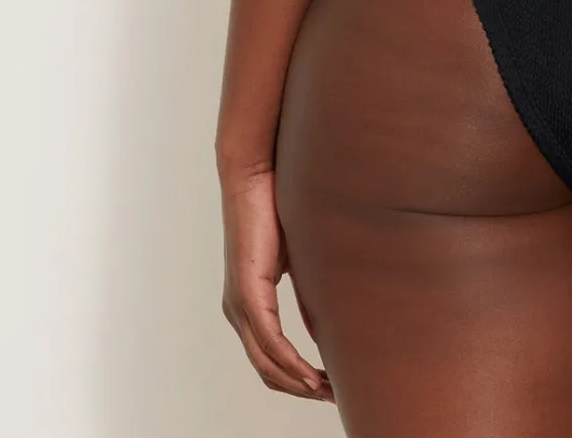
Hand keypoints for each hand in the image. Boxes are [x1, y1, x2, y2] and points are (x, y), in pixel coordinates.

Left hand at [221, 168, 333, 401]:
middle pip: (267, 370)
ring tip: (328, 392)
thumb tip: (326, 327)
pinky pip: (270, 341)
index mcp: (248, 303)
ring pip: (267, 362)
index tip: (328, 387)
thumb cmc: (276, 207)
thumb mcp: (298, 259)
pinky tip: (312, 374)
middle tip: (333, 397)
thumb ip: (308, 292)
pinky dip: (291, 362)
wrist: (255, 174)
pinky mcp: (247, 292)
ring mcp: (240, 304)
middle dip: (300, 389)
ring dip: (298, 383)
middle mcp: (238, 310)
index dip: (297, 378)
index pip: (270, 357)